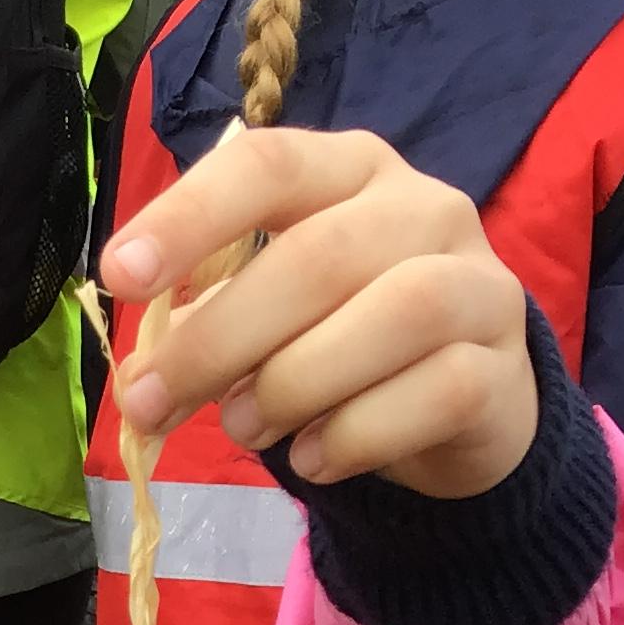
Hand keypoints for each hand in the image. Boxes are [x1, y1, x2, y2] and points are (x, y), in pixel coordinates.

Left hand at [101, 127, 536, 502]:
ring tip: (245, 429)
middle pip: (320, 256)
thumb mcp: (268, 320)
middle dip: (219, 339)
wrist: (462, 402)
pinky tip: (312, 460)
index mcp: (349, 172)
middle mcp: (423, 208)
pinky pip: (436, 392)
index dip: (190, 216)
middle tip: (152, 402)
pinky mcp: (502, 367)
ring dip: (294, 384)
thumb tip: (140, 378)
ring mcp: (477, 282)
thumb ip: (208, 329)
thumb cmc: (343, 341)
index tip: (120, 275)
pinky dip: (356, 435)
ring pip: (395, 314)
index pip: (269, 164)